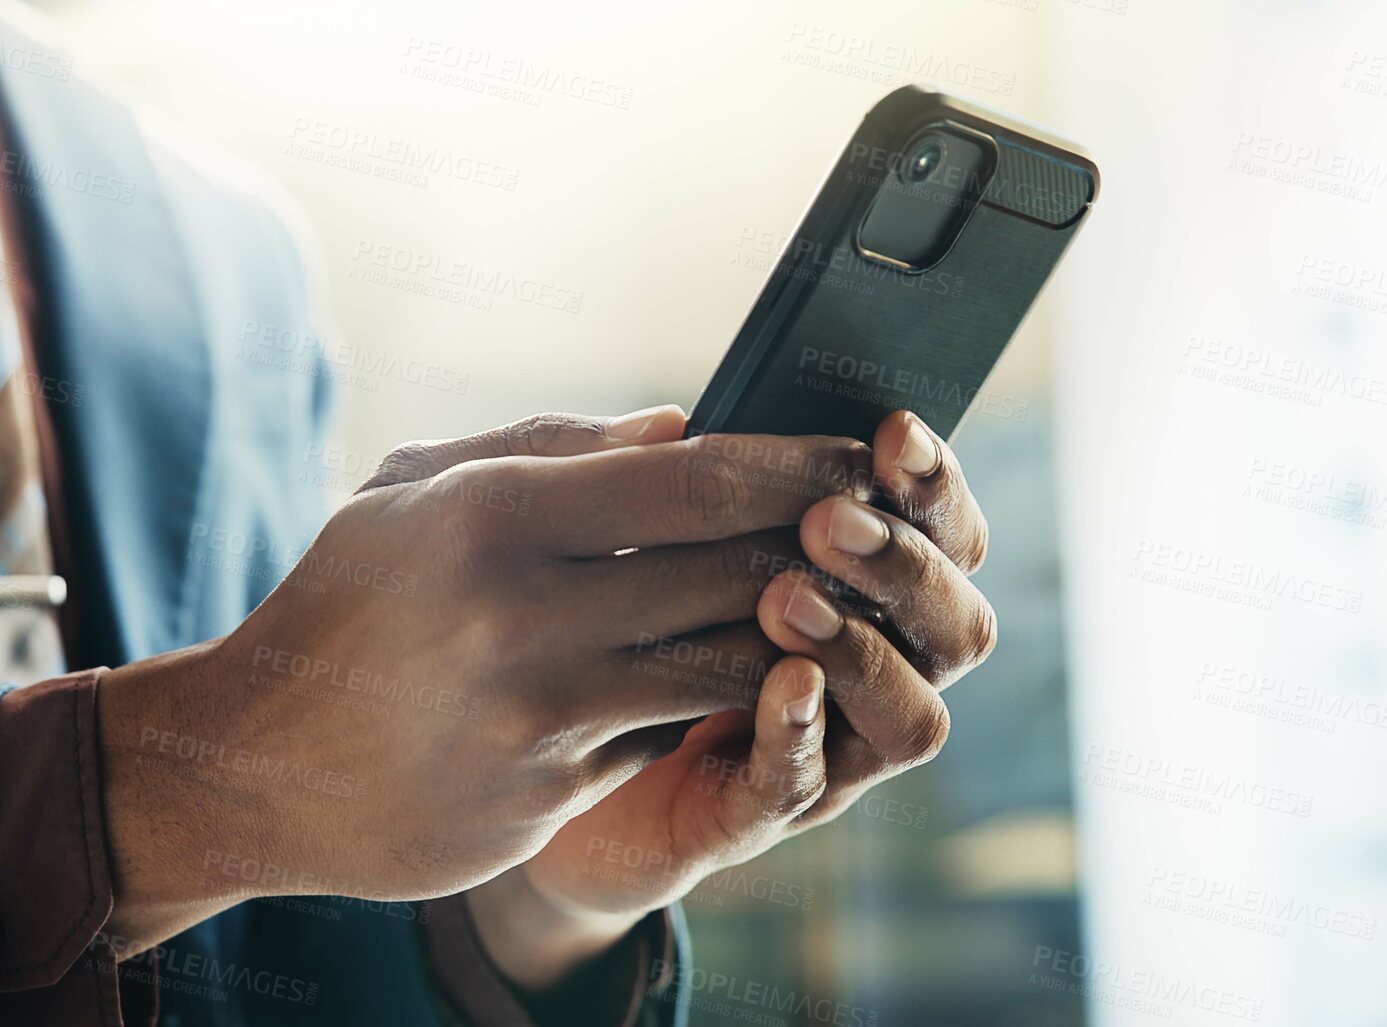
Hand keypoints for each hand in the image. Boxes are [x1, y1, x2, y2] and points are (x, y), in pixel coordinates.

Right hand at [93, 407, 874, 954]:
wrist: (254, 764)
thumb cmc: (341, 605)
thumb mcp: (412, 490)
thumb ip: (550, 445)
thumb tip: (684, 428)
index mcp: (492, 514)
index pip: (698, 480)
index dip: (799, 466)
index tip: (859, 457)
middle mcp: (524, 616)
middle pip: (736, 572)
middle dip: (821, 548)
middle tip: (870, 528)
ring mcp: (541, 717)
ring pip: (726, 667)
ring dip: (789, 635)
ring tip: (818, 602)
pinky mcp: (548, 795)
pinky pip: (667, 737)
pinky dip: (704, 703)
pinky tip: (718, 674)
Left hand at [483, 411, 994, 989]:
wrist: (509, 753)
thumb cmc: (575, 623)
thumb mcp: (610, 540)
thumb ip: (650, 488)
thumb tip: (672, 422)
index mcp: (849, 585)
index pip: (942, 534)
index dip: (930, 484)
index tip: (891, 431)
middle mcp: (858, 672)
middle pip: (956, 625)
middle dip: (905, 565)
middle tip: (829, 520)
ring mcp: (814, 753)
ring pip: (911, 719)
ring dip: (862, 652)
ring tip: (790, 597)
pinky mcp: (743, 815)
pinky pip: (801, 786)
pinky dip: (798, 732)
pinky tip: (780, 681)